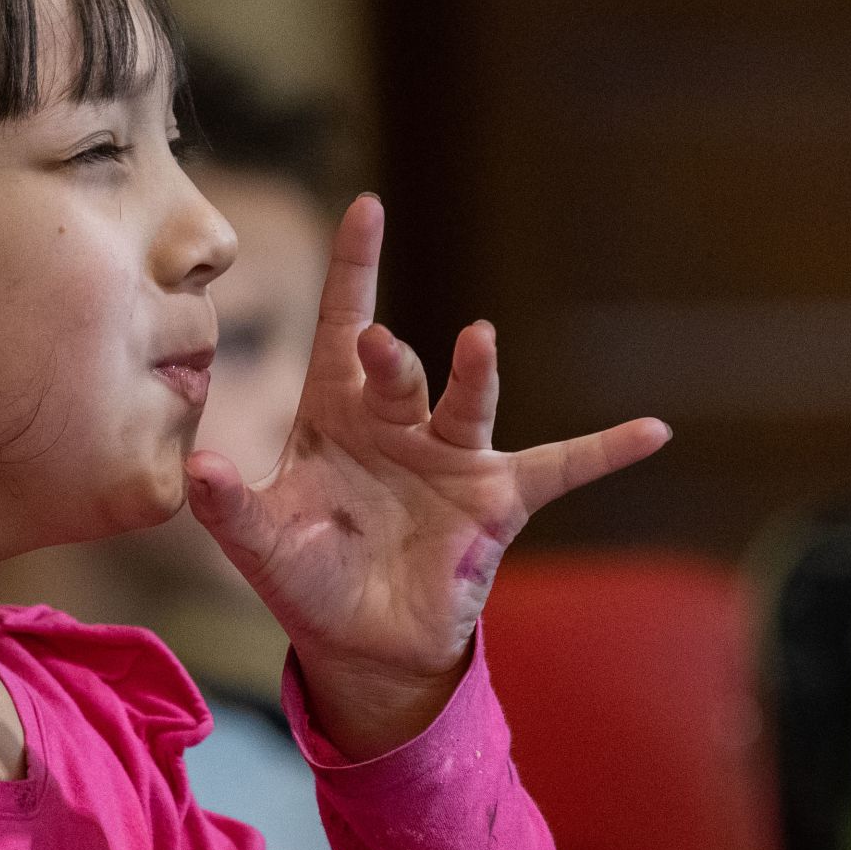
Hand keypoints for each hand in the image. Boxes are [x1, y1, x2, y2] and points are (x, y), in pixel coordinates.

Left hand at [189, 196, 667, 757]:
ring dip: (473, 376)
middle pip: (396, 373)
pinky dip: (606, 451)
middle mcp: (398, 422)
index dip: (354, 270)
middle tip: (380, 345)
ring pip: (467, 404)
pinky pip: (561, 467)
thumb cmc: (307, 577)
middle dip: (389, 358)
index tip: (366, 207)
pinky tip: (653, 431)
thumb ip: (231, 508)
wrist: (362, 641)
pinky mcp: (496, 500)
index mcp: (336, 414)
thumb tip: (198, 471)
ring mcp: (452, 457)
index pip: (342, 326)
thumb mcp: (261, 545)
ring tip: (477, 342)